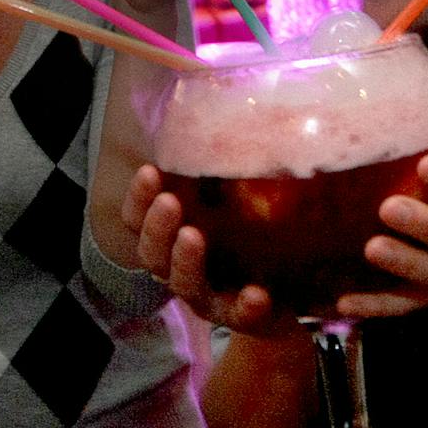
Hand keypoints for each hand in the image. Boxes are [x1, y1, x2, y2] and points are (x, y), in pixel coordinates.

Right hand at [122, 163, 285, 335]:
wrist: (289, 290)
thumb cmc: (247, 232)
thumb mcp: (231, 194)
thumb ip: (214, 167)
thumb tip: (204, 111)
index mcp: (171, 237)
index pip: (140, 219)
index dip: (139, 198)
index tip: (150, 171)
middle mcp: (180, 267)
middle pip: (152, 254)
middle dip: (157, 227)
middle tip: (170, 202)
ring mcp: (208, 296)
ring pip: (184, 285)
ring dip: (185, 261)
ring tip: (194, 236)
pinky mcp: (240, 316)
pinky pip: (238, 316)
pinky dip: (244, 306)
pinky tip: (256, 293)